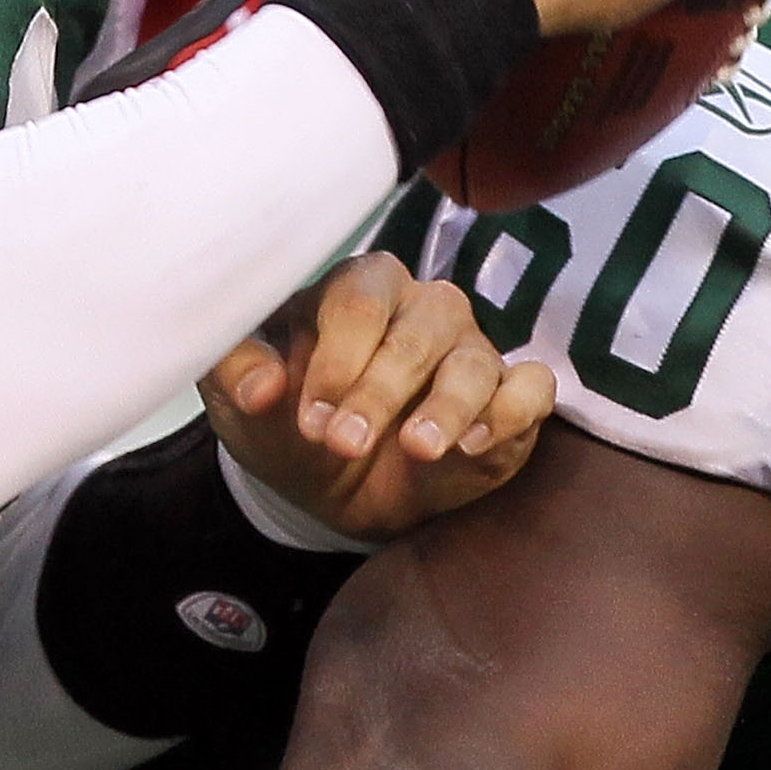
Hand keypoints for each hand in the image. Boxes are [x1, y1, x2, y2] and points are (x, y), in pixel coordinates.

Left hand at [198, 251, 554, 544]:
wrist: (326, 482)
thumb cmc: (285, 418)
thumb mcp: (239, 399)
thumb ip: (238, 376)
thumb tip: (261, 388)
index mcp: (358, 287)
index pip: (358, 303)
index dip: (335, 360)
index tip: (308, 418)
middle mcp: (423, 307)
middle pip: (417, 333)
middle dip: (379, 391)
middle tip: (344, 443)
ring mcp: (472, 350)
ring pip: (477, 361)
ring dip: (446, 408)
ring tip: (416, 450)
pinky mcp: (510, 399)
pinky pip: (532, 390)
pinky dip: (509, 414)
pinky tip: (471, 445)